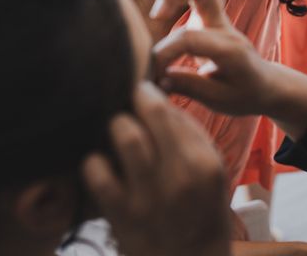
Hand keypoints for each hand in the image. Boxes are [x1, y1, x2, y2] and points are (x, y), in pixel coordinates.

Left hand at [83, 81, 230, 255]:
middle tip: (128, 104)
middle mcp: (180, 176)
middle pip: (151, 113)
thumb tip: (159, 96)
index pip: (171, 110)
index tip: (141, 92)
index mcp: (204, 162)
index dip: (149, 95)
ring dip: (118, 125)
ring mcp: (150, 196)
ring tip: (118, 130)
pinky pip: (98, 174)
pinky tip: (101, 164)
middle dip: (134, 102)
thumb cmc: (201, 209)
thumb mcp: (212, 170)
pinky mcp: (122, 215)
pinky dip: (94, 163)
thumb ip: (190, 133)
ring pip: (127, 135)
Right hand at [151, 0, 306, 139]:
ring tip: (160, 12)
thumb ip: (188, 87)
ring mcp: (220, 15)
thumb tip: (157, 78)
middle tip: (156, 18)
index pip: (189, 37)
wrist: (264, 85)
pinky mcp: (213, 12)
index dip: (163, 53)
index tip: (154, 75)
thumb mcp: (218, 100)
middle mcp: (225, 25)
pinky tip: (166, 7)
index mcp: (228, 49)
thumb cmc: (242, 94)